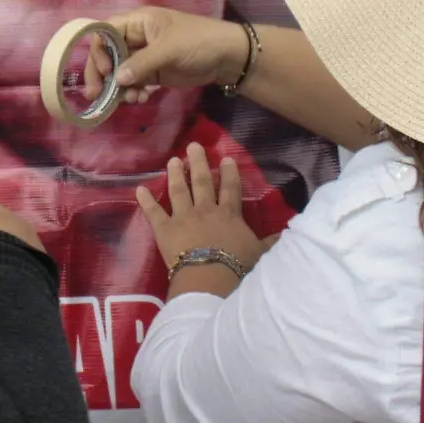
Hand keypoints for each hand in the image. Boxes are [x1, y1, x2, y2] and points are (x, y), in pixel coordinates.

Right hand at [85, 6, 248, 105]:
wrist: (228, 57)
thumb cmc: (198, 41)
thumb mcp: (169, 49)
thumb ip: (141, 63)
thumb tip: (116, 80)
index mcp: (137, 22)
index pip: (105, 32)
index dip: (99, 50)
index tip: (107, 70)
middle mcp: (136, 38)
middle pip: (107, 54)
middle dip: (102, 74)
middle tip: (96, 94)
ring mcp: (144, 56)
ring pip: (119, 72)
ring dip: (119, 87)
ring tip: (130, 100)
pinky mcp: (153, 73)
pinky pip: (134, 83)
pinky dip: (133, 92)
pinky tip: (141, 99)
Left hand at [136, 142, 269, 273]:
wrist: (210, 276)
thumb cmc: (237, 266)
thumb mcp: (260, 253)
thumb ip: (270, 242)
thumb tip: (284, 235)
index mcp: (229, 214)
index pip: (230, 189)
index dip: (228, 173)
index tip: (226, 158)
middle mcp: (205, 210)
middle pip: (202, 182)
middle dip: (198, 163)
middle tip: (193, 146)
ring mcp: (183, 217)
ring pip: (179, 191)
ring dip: (176, 174)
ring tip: (173, 160)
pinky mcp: (164, 229)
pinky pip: (154, 213)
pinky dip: (146, 201)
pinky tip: (139, 189)